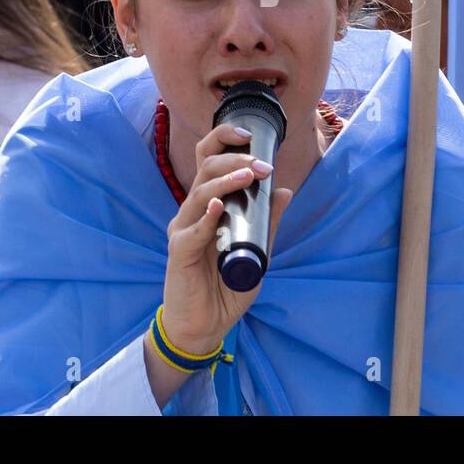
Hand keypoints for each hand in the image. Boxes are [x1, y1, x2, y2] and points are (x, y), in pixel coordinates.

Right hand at [159, 123, 293, 353]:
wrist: (205, 326)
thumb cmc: (226, 288)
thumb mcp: (257, 251)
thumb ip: (267, 222)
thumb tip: (285, 191)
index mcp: (209, 205)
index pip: (209, 161)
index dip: (226, 142)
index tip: (252, 137)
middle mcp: (192, 211)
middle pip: (204, 168)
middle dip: (234, 159)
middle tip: (261, 164)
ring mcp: (183, 229)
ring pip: (199, 192)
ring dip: (226, 181)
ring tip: (249, 176)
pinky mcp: (178, 252)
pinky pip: (192, 230)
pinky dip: (206, 217)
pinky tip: (218, 207)